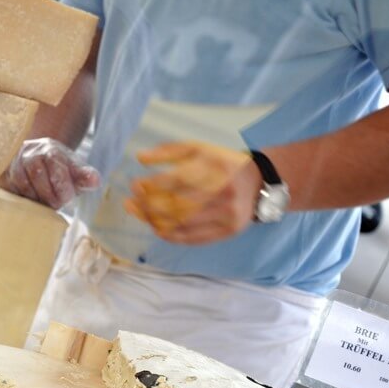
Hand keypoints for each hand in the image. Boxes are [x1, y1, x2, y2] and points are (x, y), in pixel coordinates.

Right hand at [0, 138, 100, 208]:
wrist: (33, 158)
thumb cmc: (58, 169)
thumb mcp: (74, 170)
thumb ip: (85, 176)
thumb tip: (95, 181)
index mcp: (51, 150)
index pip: (56, 165)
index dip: (62, 186)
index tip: (67, 198)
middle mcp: (30, 152)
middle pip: (37, 175)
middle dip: (48, 194)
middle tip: (55, 204)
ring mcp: (14, 162)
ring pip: (21, 182)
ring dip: (34, 197)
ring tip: (42, 203)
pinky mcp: (1, 173)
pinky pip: (7, 187)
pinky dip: (19, 198)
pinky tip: (28, 201)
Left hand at [124, 141, 262, 243]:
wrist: (259, 183)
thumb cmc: (222, 164)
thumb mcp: (200, 149)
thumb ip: (169, 151)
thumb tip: (140, 158)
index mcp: (217, 167)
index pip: (178, 180)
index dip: (153, 185)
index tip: (135, 186)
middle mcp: (225, 192)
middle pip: (178, 205)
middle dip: (148, 205)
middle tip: (130, 203)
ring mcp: (228, 215)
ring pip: (183, 223)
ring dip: (155, 221)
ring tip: (139, 214)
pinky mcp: (228, 231)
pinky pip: (194, 238)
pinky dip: (172, 235)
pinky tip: (156, 228)